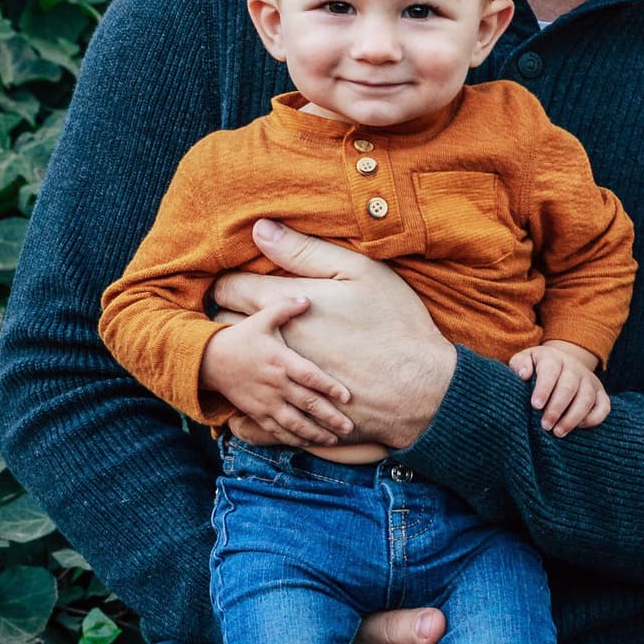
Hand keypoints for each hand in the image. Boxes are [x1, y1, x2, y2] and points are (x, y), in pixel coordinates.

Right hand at [200, 295, 352, 447]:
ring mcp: (265, 402)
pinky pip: (277, 430)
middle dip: (330, 417)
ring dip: (315, 433)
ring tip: (335, 439)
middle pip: (307, 404)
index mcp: (280, 361)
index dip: (329, 387)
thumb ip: (285, 307)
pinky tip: (310, 443)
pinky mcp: (256, 413)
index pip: (309, 376)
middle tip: (350, 427)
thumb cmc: (241, 338)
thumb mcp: (261, 319)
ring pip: (294, 423)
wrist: (207, 361)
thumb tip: (307, 299)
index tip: (348, 397)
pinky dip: (294, 439)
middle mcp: (275, 384)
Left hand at [212, 221, 455, 449]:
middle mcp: (270, 344)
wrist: (420, 386)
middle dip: (229, 316)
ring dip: (239, 357)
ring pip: (234, 368)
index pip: (227, 288)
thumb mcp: (359, 272)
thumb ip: (304, 250)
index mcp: (281, 306)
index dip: (230, 282)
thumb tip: (258, 228)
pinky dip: (246, 403)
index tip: (242, 282)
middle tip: (243, 313)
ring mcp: (278, 383)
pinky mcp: (289, 414)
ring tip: (249, 350)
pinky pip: (247, 415)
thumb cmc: (394, 323)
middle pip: (223, 326)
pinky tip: (259, 393)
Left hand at [509, 341, 609, 435]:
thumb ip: (520, 364)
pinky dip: (593, 419)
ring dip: (573, 417)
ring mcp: (589, 380)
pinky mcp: (600, 393)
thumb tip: (524, 375)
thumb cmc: (537, 368)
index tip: (536, 406)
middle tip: (545, 426)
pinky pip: (603, 407)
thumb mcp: (525, 360)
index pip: (550, 370)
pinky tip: (578, 428)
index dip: (544, 388)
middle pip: (569, 386)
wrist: (562, 364)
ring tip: (558, 432)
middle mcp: (574, 367)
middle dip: (557, 408)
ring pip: (586, 398)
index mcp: (553, 358)